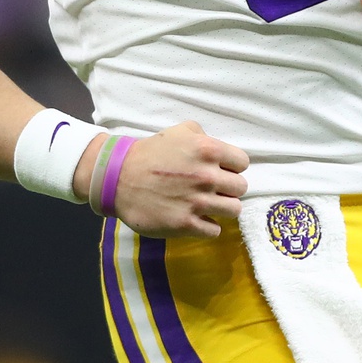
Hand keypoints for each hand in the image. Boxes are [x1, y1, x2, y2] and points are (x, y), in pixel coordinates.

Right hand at [78, 121, 247, 238]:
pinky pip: (215, 231)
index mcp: (208, 150)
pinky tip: (196, 218)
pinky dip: (208, 226)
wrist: (118, 177)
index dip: (232, 166)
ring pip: (234, 210)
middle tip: (213, 188)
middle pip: (241, 188)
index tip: (220, 170)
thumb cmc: (150, 153)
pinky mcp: (186, 225)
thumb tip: (220, 152)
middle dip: (228, 188)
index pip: (243, 163)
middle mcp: (207, 176)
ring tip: (208, 205)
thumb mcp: (178, 131)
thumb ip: (203, 136)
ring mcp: (197, 202)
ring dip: (222, 208)